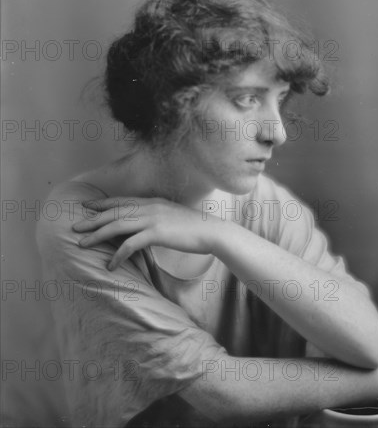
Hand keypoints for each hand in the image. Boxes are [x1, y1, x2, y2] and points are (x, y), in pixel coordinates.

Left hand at [72, 197, 224, 270]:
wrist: (212, 231)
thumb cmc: (194, 228)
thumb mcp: (172, 216)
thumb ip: (157, 217)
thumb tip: (145, 226)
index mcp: (151, 202)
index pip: (121, 202)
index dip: (102, 204)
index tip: (86, 206)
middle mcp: (148, 207)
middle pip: (113, 212)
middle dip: (92, 219)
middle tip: (74, 226)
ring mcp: (152, 218)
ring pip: (116, 225)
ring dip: (97, 235)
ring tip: (82, 244)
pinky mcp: (156, 233)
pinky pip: (130, 244)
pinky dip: (117, 255)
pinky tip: (109, 265)